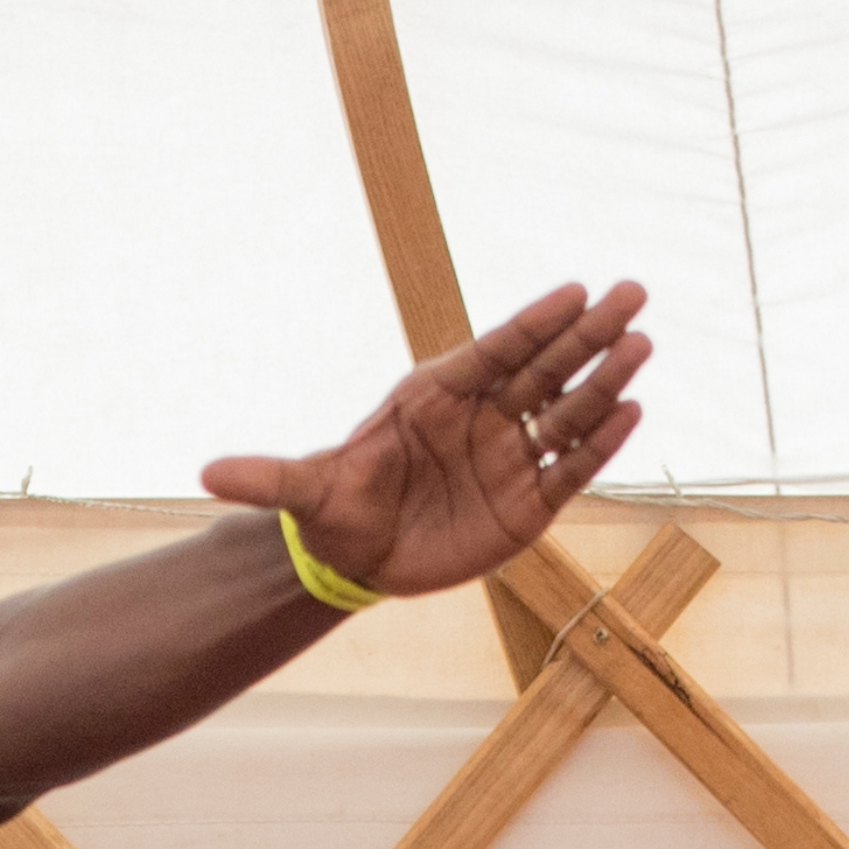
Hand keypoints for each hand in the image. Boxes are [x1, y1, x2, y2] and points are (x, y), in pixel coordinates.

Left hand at [198, 281, 650, 601]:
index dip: (534, 323)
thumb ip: (267, 479)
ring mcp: (507, 458)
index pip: (495, 351)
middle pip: (543, 368)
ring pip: (565, 412)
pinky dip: (599, 444)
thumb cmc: (335, 508)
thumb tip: (206, 475)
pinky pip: (570, 469)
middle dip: (587, 334)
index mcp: (435, 397)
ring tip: (643, 347)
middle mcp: (481, 418)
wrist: (356, 558)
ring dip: (604, 381)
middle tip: (632, 294)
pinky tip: (631, 413)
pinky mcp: (527, 505)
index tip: (573, 290)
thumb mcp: (302, 493)